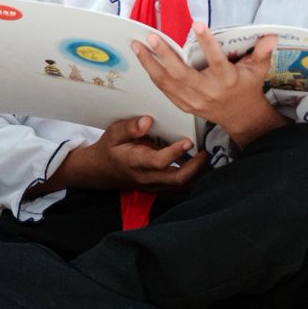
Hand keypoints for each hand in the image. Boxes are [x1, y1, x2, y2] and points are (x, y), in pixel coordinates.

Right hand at [56, 116, 206, 192]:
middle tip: (206, 151)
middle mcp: (146, 177)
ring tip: (207, 158)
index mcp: (135, 162)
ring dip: (197, 174)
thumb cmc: (109, 149)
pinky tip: (199, 165)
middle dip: (195, 167)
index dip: (175, 153)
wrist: (100, 171)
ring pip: (180, 186)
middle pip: (176, 179)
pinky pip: (179, 187)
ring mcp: (153, 185)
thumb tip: (148, 120)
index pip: (158, 162)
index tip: (188, 141)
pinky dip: (192, 178)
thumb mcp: (113, 133)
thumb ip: (130, 127)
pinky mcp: (158, 187)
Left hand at [134, 27, 282, 147]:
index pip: (217, 61)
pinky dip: (153, 75)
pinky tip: (144, 61)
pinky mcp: (184, 105)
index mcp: (226, 80)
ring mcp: (193, 101)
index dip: (207, 44)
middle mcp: (207, 92)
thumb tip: (271, 35)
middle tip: (151, 37)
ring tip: (137, 46)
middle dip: (164, 56)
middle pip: (182, 74)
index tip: (197, 24)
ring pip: (167, 83)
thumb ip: (262, 53)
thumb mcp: (258, 70)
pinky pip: (164, 90)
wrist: (239, 117)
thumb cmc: (247, 87)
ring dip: (150, 64)